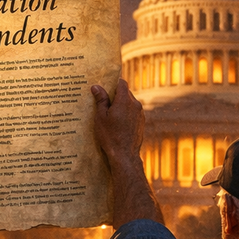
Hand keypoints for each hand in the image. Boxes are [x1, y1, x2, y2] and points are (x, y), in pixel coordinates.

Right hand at [92, 80, 160, 225]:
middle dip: (116, 95)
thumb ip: (100, 100)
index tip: (105, 86)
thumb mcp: (100, 117)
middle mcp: (135, 104)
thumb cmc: (110, 136)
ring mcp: (140, 114)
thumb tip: (96, 86)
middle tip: (104, 101)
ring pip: (130, 103)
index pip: (121, 83)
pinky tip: (117, 123)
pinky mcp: (141, 122)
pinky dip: (126, 114)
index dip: (113, 82)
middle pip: (126, 93)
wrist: (124, 155)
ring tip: (110, 114)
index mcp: (124, 100)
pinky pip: (133, 113)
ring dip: (121, 105)